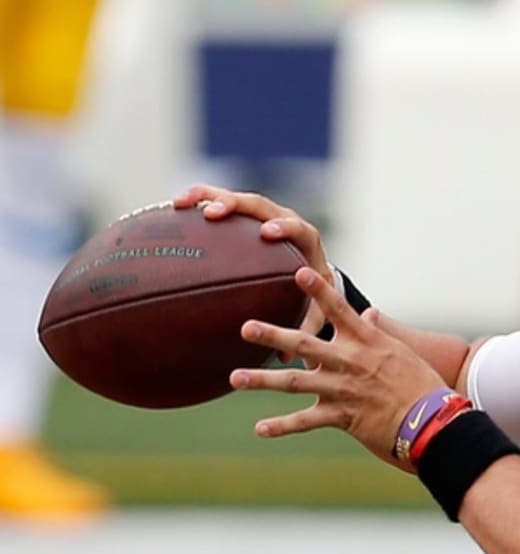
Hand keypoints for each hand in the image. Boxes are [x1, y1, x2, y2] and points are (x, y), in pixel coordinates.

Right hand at [174, 184, 331, 358]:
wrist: (312, 273)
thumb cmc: (313, 294)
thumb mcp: (313, 312)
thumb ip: (302, 328)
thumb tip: (283, 357)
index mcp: (305, 240)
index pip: (297, 228)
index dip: (283, 228)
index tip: (267, 234)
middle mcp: (283, 220)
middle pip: (261, 205)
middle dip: (237, 205)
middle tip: (214, 213)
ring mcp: (262, 214)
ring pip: (236, 199)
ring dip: (209, 196)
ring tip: (180, 202)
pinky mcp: (244, 216)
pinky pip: (220, 202)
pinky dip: (199, 201)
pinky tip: (173, 208)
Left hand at [230, 267, 446, 471]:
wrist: (432, 421)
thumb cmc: (421, 384)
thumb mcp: (401, 352)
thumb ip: (377, 332)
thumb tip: (368, 313)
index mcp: (366, 342)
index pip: (339, 310)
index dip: (319, 290)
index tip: (299, 272)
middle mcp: (351, 362)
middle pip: (305, 344)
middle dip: (273, 335)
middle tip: (245, 327)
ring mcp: (344, 390)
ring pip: (295, 382)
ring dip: (263, 380)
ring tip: (234, 377)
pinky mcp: (343, 418)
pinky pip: (306, 421)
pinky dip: (282, 426)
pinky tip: (259, 428)